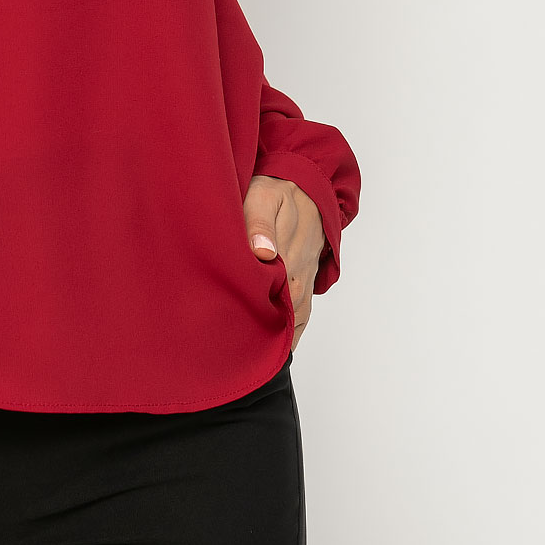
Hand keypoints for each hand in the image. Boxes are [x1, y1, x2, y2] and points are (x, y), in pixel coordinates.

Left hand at [245, 174, 325, 351]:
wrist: (305, 181)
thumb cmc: (277, 189)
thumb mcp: (263, 196)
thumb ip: (258, 221)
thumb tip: (263, 252)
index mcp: (288, 256)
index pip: (277, 299)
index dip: (259, 322)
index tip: (239, 343)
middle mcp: (300, 271)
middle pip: (287, 314)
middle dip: (267, 337)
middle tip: (242, 362)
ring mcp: (305, 275)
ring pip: (297, 315)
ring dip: (281, 337)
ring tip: (258, 363)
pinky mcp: (305, 274)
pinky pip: (302, 308)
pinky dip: (292, 329)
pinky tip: (279, 346)